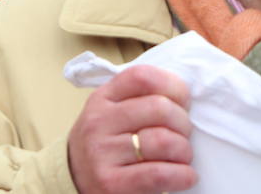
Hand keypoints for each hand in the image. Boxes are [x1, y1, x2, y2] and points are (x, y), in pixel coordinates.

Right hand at [67, 64, 195, 193]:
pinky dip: (182, 175)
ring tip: (180, 157)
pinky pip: (160, 174)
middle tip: (182, 135)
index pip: (142, 77)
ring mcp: (102, 152)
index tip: (183, 102)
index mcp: (102, 98)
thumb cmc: (106, 144)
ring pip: (164, 141)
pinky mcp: (111, 183)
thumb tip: (184, 96)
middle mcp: (98, 121)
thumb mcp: (112, 113)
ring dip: (184, 152)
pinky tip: (184, 175)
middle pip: (160, 108)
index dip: (173, 86)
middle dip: (183, 124)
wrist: (75, 179)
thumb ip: (139, 100)